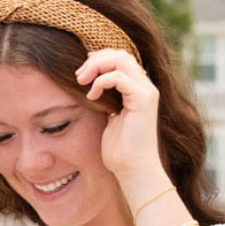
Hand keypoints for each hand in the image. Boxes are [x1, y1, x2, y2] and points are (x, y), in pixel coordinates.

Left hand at [75, 48, 163, 185]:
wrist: (133, 171)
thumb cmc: (120, 152)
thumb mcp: (109, 119)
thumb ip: (106, 100)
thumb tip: (90, 87)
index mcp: (138, 90)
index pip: (121, 59)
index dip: (100, 59)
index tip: (82, 70)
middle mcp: (145, 87)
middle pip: (120, 54)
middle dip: (96, 60)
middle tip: (78, 75)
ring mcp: (146, 92)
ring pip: (121, 59)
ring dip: (97, 67)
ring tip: (81, 81)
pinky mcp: (143, 100)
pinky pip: (119, 77)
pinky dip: (102, 82)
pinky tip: (92, 97)